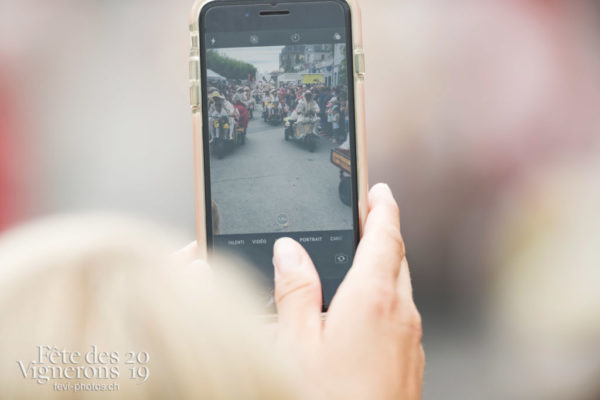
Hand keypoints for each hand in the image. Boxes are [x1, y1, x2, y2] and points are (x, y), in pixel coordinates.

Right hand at [273, 183, 423, 399]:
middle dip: (383, 236)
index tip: (379, 190)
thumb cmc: (328, 397)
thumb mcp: (295, 341)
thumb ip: (295, 289)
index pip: (385, 237)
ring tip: (359, 266)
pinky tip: (362, 318)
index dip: (382, 208)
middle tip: (367, 221)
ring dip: (384, 270)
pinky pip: (401, 318)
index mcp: (374, 298)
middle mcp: (402, 315)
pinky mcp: (411, 365)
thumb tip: (289, 252)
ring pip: (400, 290)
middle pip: (396, 260)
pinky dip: (385, 302)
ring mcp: (411, 342)